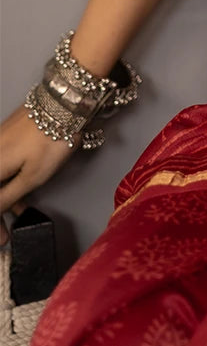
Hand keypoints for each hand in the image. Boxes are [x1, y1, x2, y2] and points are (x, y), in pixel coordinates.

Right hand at [0, 105, 75, 244]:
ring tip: (18, 215)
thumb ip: (6, 198)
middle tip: (5, 234)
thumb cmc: (47, 142)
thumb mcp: (30, 177)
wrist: (62, 104)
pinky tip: (20, 194)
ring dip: (2, 199)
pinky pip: (1, 167)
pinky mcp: (5, 138)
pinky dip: (7, 183)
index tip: (2, 241)